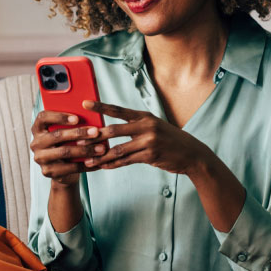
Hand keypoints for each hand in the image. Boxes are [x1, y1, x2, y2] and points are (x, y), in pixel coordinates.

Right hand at [29, 110, 107, 185]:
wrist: (63, 169)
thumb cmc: (67, 143)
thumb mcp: (67, 132)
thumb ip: (73, 124)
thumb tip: (92, 116)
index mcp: (38, 128)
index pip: (43, 117)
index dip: (59, 117)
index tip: (77, 118)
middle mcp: (36, 143)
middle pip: (57, 135)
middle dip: (78, 133)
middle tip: (96, 132)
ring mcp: (40, 158)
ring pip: (64, 152)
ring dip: (85, 150)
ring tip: (101, 148)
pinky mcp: (48, 171)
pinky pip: (70, 167)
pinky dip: (86, 164)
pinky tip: (98, 161)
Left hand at [80, 100, 205, 174]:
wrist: (192, 154)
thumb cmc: (170, 140)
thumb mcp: (155, 127)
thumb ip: (136, 126)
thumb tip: (113, 130)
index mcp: (144, 116)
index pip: (118, 110)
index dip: (100, 106)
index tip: (85, 103)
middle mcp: (146, 126)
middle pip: (113, 130)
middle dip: (95, 136)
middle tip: (78, 140)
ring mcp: (148, 141)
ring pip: (118, 149)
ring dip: (101, 156)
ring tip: (87, 160)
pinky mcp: (150, 155)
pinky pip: (126, 161)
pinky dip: (113, 164)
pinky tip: (103, 167)